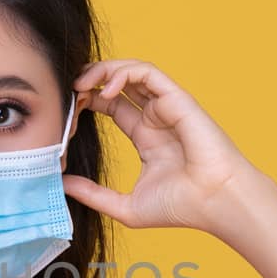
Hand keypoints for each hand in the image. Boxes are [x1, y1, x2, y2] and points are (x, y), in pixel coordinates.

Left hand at [63, 59, 263, 234]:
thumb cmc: (181, 207)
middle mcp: (156, 118)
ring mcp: (167, 106)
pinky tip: (106, 89)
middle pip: (119, 83)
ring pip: (132, 72)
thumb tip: (62, 185)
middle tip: (70, 90)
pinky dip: (124, 72)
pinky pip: (147, 72)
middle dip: (91, 80)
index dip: (88, 101)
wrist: (214, 203)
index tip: (69, 110)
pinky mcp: (177, 99)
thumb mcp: (125, 206)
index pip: (112, 105)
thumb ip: (94, 195)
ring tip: (83, 84)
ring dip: (104, 70)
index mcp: (146, 136)